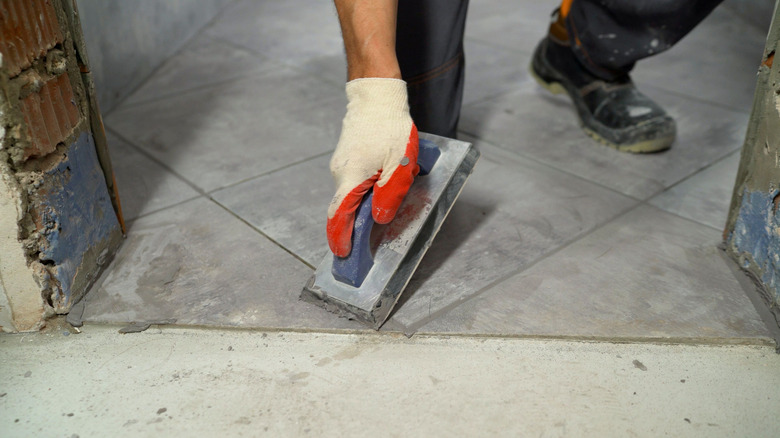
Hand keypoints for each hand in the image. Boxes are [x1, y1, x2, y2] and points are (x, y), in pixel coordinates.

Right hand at [327, 78, 419, 256]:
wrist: (376, 96)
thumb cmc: (390, 126)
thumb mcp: (400, 164)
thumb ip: (390, 194)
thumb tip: (378, 219)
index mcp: (351, 177)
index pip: (339, 215)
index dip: (339, 237)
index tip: (343, 254)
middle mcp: (340, 173)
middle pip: (345, 207)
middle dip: (356, 224)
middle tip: (372, 238)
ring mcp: (341, 165)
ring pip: (351, 194)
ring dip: (366, 202)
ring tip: (388, 198)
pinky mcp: (347, 158)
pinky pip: (353, 182)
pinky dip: (365, 190)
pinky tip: (385, 182)